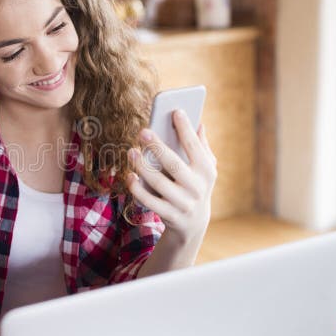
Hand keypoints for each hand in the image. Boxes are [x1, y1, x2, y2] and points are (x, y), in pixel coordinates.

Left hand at [127, 110, 217, 244]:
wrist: (194, 224)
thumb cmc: (195, 185)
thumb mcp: (205, 168)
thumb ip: (202, 147)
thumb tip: (199, 123)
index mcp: (206, 171)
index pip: (195, 147)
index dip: (186, 129)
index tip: (176, 111)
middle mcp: (197, 187)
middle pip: (175, 165)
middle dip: (158, 147)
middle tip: (143, 131)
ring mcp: (184, 203)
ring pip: (159, 184)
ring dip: (143, 167)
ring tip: (131, 152)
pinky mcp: (170, 215)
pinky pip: (150, 202)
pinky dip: (138, 189)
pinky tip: (129, 176)